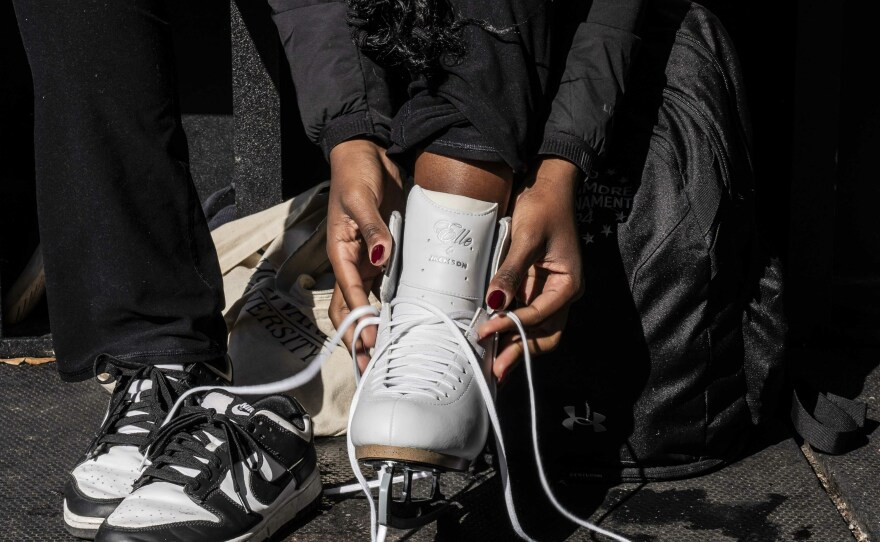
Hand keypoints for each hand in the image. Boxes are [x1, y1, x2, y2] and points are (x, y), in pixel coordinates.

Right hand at [326, 139, 402, 371]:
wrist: (368, 154)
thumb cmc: (357, 173)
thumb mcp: (362, 198)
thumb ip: (373, 227)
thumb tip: (382, 255)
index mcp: (341, 252)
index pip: (350, 294)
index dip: (359, 321)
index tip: (369, 344)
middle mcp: (352, 262)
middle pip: (351, 309)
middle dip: (358, 339)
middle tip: (370, 368)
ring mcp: (368, 261)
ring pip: (367, 305)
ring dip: (372, 330)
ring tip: (385, 357)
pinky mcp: (384, 254)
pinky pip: (385, 287)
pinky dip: (389, 309)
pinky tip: (402, 325)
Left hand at [477, 157, 583, 382]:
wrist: (547, 187)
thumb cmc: (543, 208)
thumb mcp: (527, 237)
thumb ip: (512, 271)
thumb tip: (495, 302)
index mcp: (568, 284)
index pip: (540, 315)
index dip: (513, 326)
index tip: (487, 331)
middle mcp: (562, 294)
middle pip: (544, 334)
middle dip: (521, 352)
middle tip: (496, 369)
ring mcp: (548, 292)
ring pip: (536, 330)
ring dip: (515, 345)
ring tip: (493, 363)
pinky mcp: (534, 287)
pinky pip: (524, 315)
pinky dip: (510, 328)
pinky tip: (493, 337)